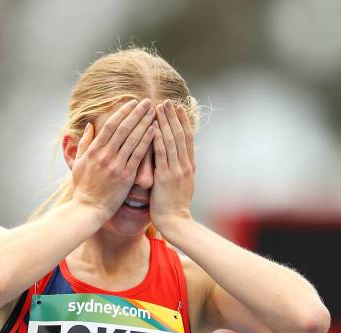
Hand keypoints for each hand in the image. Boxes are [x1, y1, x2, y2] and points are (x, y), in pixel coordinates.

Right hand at [71, 99, 154, 221]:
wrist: (88, 209)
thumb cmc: (83, 188)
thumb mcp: (78, 163)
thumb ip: (84, 143)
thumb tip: (90, 126)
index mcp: (94, 151)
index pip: (110, 126)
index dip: (122, 112)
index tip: (132, 103)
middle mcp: (105, 155)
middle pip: (123, 128)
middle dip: (136, 113)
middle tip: (147, 101)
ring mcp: (116, 165)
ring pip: (132, 139)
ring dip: (144, 123)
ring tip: (154, 112)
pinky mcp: (125, 177)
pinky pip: (138, 155)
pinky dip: (146, 141)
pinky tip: (154, 130)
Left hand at [150, 100, 195, 234]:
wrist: (176, 222)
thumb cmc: (174, 208)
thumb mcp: (181, 187)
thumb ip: (178, 172)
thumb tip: (174, 163)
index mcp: (189, 167)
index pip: (186, 139)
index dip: (182, 122)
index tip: (177, 108)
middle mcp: (185, 165)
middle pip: (180, 135)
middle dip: (174, 116)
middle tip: (168, 100)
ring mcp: (176, 170)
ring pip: (172, 140)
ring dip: (165, 122)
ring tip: (160, 106)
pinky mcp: (166, 177)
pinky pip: (162, 153)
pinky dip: (158, 138)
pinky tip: (153, 126)